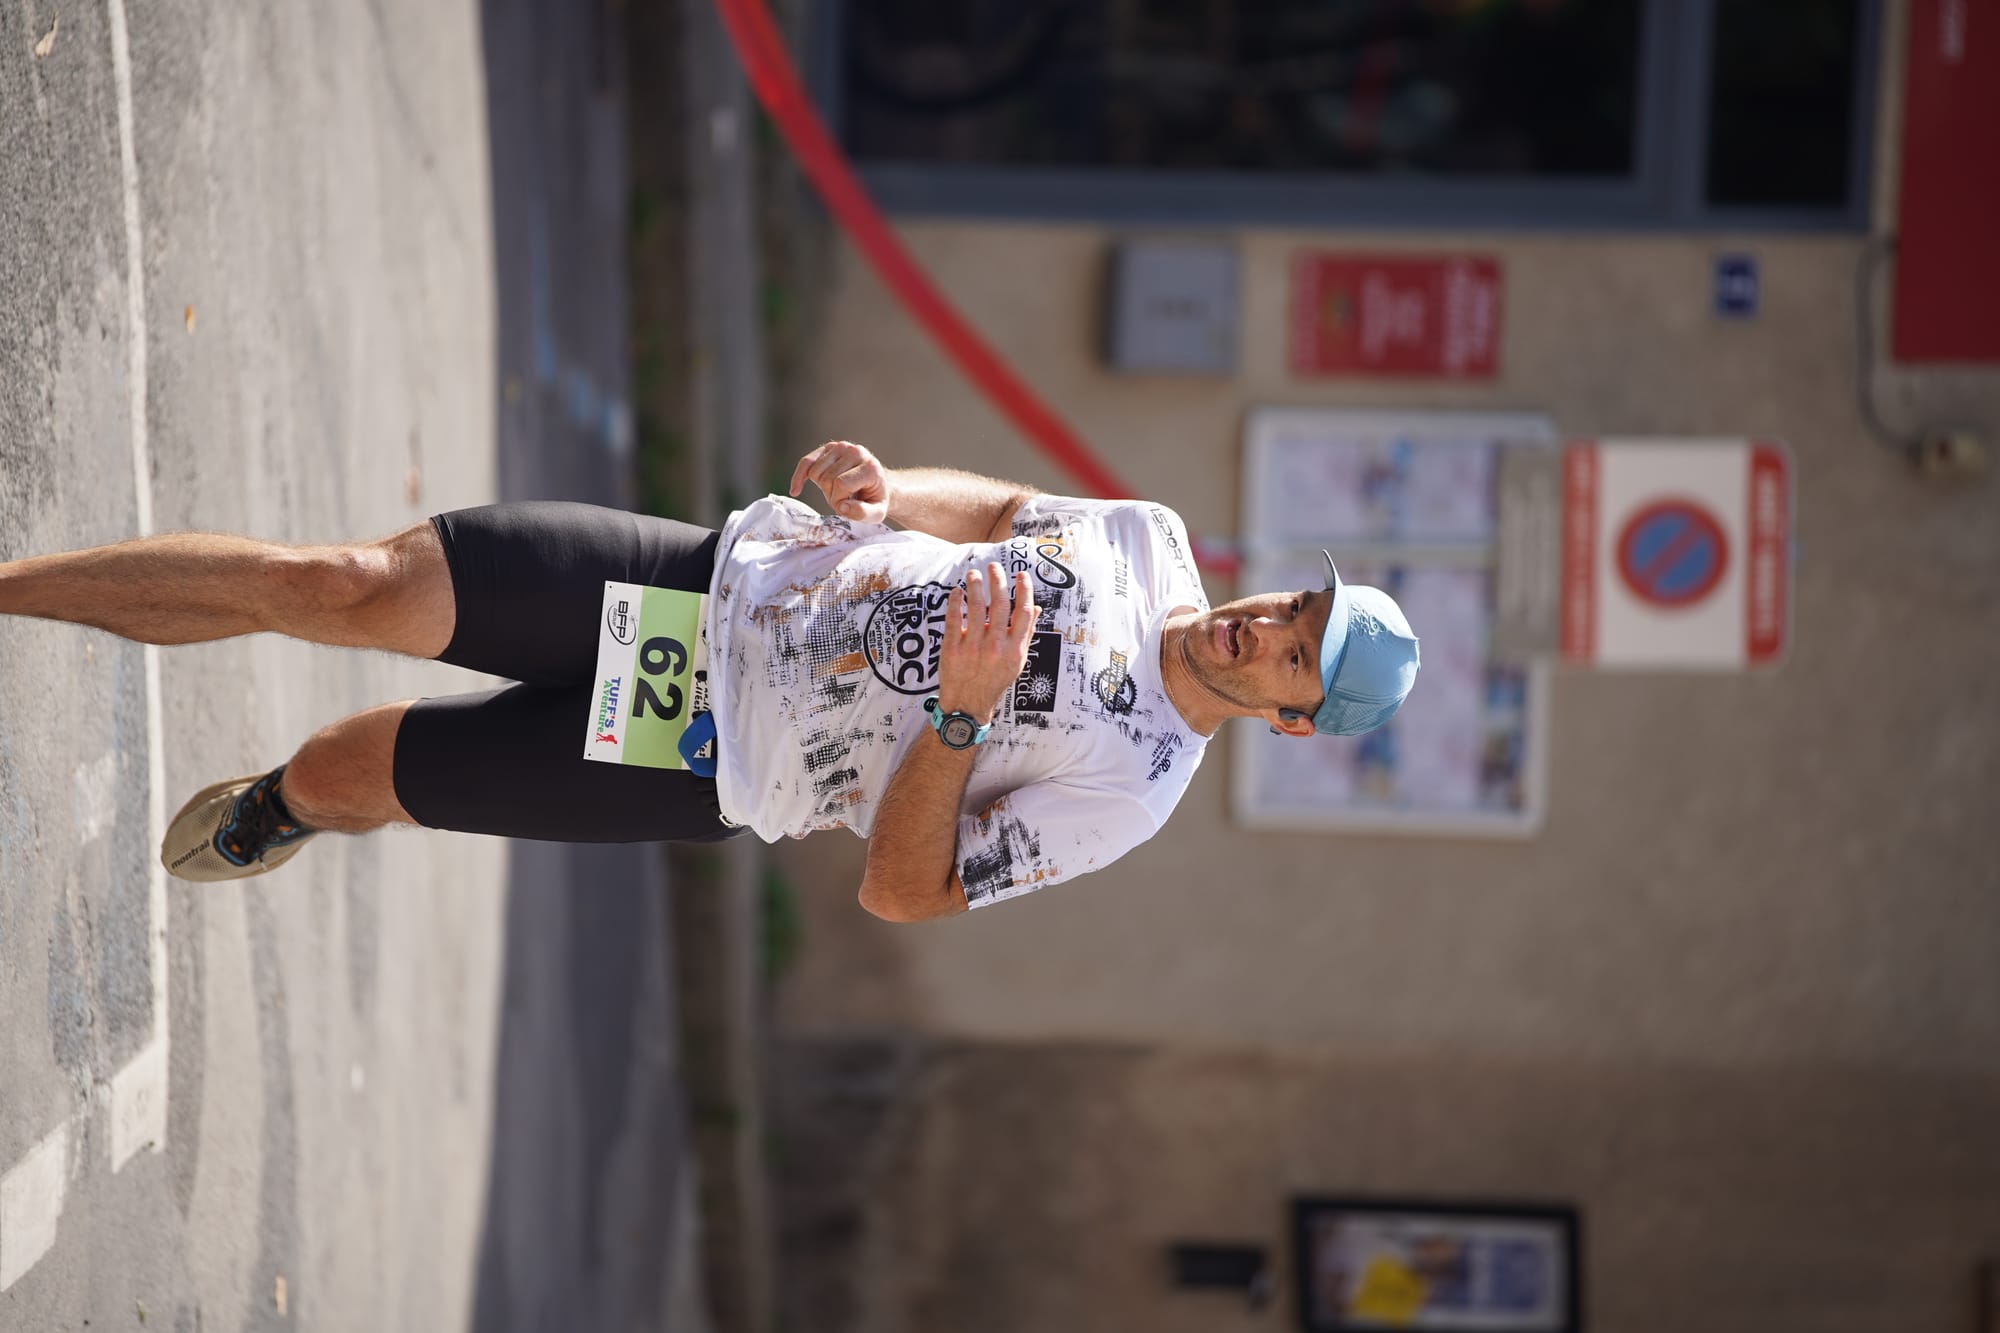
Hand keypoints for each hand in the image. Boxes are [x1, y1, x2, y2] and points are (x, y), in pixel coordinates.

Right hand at [790, 440, 889, 524]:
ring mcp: (842, 447)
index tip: (848, 506)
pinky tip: (795, 490)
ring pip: (815, 472)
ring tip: (837, 490)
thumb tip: (843, 507)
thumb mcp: (876, 513)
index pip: (841, 484)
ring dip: (821, 487)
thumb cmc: (874, 500)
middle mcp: (856, 452)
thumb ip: (863, 513)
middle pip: (827, 478)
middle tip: (843, 499)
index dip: (839, 500)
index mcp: (870, 467)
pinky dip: (799, 477)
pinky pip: (806, 462)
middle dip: (831, 495)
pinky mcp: (829, 448)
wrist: (876, 485)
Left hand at [937, 564, 1036, 725]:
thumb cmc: (994, 680)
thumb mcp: (1016, 661)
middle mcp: (996, 647)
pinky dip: (956, 602)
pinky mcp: (952, 649)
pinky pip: (954, 619)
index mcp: (1015, 650)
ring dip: (976, 585)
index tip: (1021, 574)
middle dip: (998, 580)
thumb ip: (1025, 634)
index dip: (1025, 590)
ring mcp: (973, 648)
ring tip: (974, 573)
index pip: (1024, 612)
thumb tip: (1036, 608)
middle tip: (994, 566)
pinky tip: (957, 591)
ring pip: (976, 607)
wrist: (968, 704)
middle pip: (1000, 605)